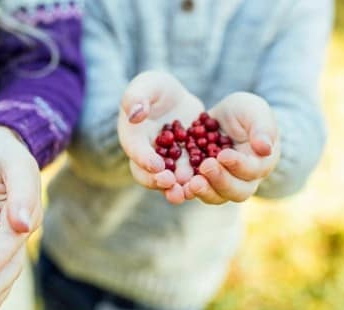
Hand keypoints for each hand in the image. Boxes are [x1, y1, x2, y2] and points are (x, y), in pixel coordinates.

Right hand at [118, 71, 203, 203]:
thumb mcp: (147, 85)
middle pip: (148, 174)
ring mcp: (166, 163)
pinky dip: (197, 181)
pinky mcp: (184, 166)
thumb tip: (135, 114)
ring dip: (178, 188)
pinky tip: (209, 182)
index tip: (156, 165)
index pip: (135, 150)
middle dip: (159, 181)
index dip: (143, 159)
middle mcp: (146, 156)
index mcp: (133, 136)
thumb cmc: (156, 88)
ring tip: (188, 191)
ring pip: (169, 181)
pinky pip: (190, 176)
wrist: (175, 99)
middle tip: (172, 183)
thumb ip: (137, 96)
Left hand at [183, 92, 280, 203]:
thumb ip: (262, 127)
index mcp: (261, 163)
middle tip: (206, 167)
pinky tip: (177, 184)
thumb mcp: (254, 111)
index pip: (253, 170)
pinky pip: (196, 192)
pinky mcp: (203, 183)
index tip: (223, 155)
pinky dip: (187, 191)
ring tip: (191, 183)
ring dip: (204, 191)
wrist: (221, 119)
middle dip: (221, 181)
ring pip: (217, 197)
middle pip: (237, 192)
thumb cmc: (244, 113)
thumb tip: (265, 148)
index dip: (239, 165)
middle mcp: (244, 180)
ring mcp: (223, 184)